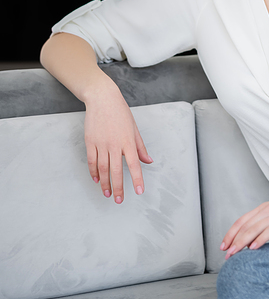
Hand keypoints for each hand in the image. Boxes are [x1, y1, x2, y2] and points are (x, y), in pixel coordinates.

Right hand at [84, 83, 152, 203]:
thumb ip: (140, 147)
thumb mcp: (134, 128)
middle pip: (116, 171)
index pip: (134, 164)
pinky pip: (91, 161)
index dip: (137, 179)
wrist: (102, 99)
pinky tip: (96, 180)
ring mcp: (101, 143)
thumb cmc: (120, 112)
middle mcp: (114, 144)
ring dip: (104, 183)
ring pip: (103, 168)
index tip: (139, 191)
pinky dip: (94, 172)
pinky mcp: (90, 141)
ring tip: (107, 194)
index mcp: (128, 141)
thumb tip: (148, 161)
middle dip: (118, 187)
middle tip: (119, 200)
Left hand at [220, 185, 268, 258]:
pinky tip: (253, 248)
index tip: (224, 244)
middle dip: (232, 239)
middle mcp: (267, 210)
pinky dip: (259, 240)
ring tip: (234, 254)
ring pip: (253, 229)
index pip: (242, 220)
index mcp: (265, 208)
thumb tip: (258, 237)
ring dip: (241, 242)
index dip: (231, 232)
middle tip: (225, 253)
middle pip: (244, 225)